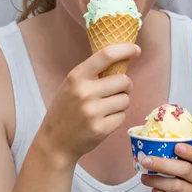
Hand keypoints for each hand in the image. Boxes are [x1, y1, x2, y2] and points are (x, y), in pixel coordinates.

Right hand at [37, 43, 139, 165]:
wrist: (55, 142)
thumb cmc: (65, 109)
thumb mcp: (71, 85)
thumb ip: (92, 73)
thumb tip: (121, 60)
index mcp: (76, 77)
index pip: (106, 55)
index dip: (125, 49)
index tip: (136, 50)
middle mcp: (85, 92)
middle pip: (123, 80)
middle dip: (125, 85)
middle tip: (118, 90)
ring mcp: (93, 112)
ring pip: (125, 99)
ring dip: (121, 102)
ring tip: (107, 107)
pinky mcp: (101, 129)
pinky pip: (122, 116)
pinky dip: (117, 117)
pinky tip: (104, 120)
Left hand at [141, 143, 191, 191]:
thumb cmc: (186, 184)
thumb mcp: (188, 171)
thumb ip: (177, 160)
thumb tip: (152, 148)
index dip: (190, 152)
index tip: (176, 146)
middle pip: (185, 170)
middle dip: (163, 164)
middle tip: (146, 161)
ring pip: (176, 186)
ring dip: (157, 180)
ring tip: (144, 177)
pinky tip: (153, 190)